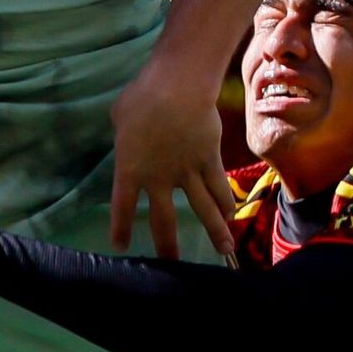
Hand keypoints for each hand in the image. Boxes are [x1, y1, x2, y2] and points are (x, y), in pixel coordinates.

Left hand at [109, 59, 232, 258]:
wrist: (178, 87)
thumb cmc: (142, 96)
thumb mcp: (120, 117)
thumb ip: (126, 136)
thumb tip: (130, 134)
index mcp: (130, 169)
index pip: (122, 206)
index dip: (121, 227)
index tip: (121, 246)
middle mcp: (159, 178)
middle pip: (163, 219)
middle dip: (167, 245)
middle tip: (172, 264)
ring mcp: (187, 171)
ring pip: (203, 209)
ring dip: (214, 231)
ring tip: (224, 252)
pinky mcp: (210, 160)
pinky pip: (219, 186)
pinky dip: (226, 202)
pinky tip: (232, 216)